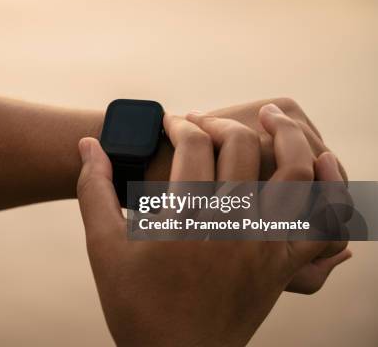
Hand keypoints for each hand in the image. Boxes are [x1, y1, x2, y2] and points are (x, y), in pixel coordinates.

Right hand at [76, 104, 348, 345]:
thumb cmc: (135, 304)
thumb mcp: (103, 247)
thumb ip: (93, 189)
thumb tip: (86, 143)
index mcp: (186, 220)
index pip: (192, 146)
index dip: (179, 124)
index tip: (170, 123)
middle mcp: (233, 226)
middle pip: (242, 148)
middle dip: (221, 123)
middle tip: (203, 123)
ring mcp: (266, 245)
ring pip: (297, 173)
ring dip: (287, 136)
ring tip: (271, 116)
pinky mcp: (285, 265)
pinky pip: (326, 222)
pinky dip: (334, 189)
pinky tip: (323, 162)